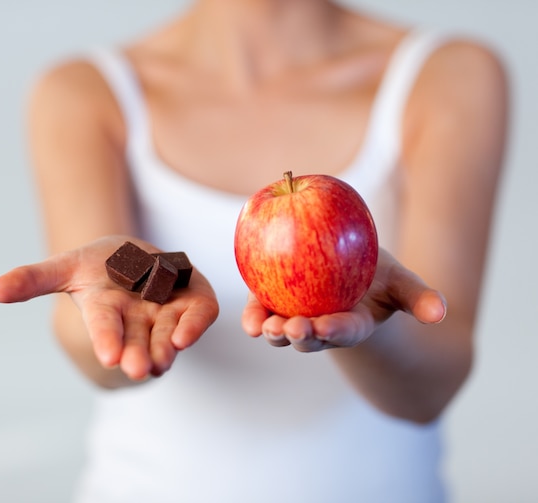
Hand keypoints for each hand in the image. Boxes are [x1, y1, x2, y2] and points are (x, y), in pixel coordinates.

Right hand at [0, 236, 218, 378]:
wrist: (135, 257)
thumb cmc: (97, 266)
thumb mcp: (65, 267)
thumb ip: (33, 279)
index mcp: (106, 312)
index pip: (106, 328)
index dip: (107, 340)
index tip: (109, 357)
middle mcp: (138, 320)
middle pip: (139, 341)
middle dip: (138, 355)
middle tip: (140, 369)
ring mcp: (167, 312)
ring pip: (169, 335)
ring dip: (167, 347)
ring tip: (163, 359)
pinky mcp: (194, 301)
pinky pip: (200, 314)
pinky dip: (197, 324)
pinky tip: (189, 334)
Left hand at [241, 248, 445, 351]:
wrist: (350, 271)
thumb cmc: (378, 278)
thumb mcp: (401, 283)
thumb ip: (419, 298)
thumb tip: (440, 312)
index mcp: (351, 325)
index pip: (344, 330)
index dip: (335, 330)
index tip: (326, 326)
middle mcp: (320, 327)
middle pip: (307, 337)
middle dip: (297, 336)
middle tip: (290, 329)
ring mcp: (295, 317)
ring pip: (280, 330)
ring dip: (270, 330)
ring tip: (260, 328)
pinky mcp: (274, 302)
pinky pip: (261, 310)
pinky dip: (252, 314)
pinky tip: (248, 317)